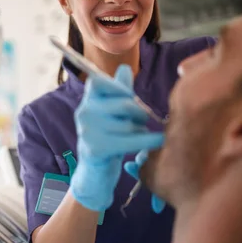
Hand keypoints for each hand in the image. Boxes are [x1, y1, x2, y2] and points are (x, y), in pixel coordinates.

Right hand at [70, 64, 163, 211]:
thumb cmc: (107, 140)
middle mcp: (84, 112)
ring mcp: (87, 131)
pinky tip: (158, 142)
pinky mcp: (96, 148)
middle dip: (139, 112)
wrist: (95, 174)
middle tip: (143, 120)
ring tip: (140, 135)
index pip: (99, 81)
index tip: (129, 97)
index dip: (119, 87)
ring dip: (141, 130)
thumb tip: (124, 68)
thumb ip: (119, 92)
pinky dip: (147, 141)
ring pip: (129, 124)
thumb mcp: (112, 114)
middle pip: (124, 103)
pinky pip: (129, 140)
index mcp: (88, 100)